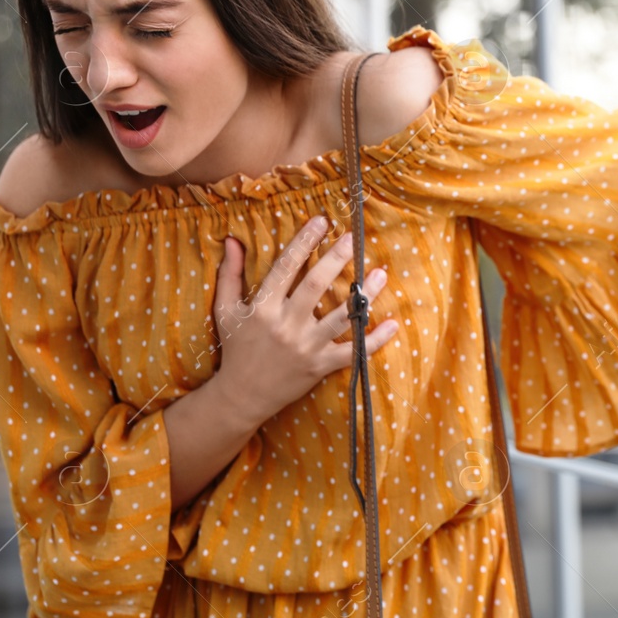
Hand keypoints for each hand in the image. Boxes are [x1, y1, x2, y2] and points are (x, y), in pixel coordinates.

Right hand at [210, 215, 398, 426]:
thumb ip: (230, 274)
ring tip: (381, 274)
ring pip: (341, 317)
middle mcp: (286, 325)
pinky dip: (374, 341)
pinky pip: (352, 352)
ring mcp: (306, 346)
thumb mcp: (225, 310)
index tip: (321, 221)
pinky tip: (392, 324)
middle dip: (336, 260)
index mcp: (263, 308)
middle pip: (316, 286)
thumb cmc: (236, 349)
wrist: (242, 396)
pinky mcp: (320, 366)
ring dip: (364, 295)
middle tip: (354, 239)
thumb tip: (234, 240)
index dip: (304, 242)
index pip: (285, 267)